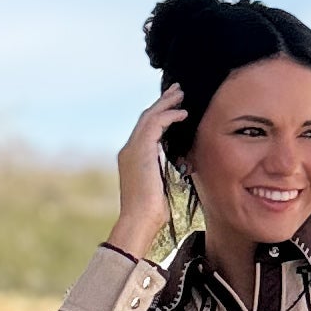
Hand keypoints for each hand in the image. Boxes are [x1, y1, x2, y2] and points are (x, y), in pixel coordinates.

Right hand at [114, 84, 182, 255]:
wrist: (140, 220)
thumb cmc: (152, 211)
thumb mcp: (159, 185)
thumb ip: (162, 171)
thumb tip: (179, 166)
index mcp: (132, 158)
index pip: (145, 130)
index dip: (159, 116)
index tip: (173, 107)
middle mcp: (129, 150)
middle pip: (145, 118)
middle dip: (162, 103)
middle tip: (177, 91)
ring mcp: (132, 149)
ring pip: (149, 117)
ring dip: (166, 104)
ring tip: (181, 95)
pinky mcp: (140, 150)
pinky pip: (155, 125)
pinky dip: (169, 116)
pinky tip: (182, 113)